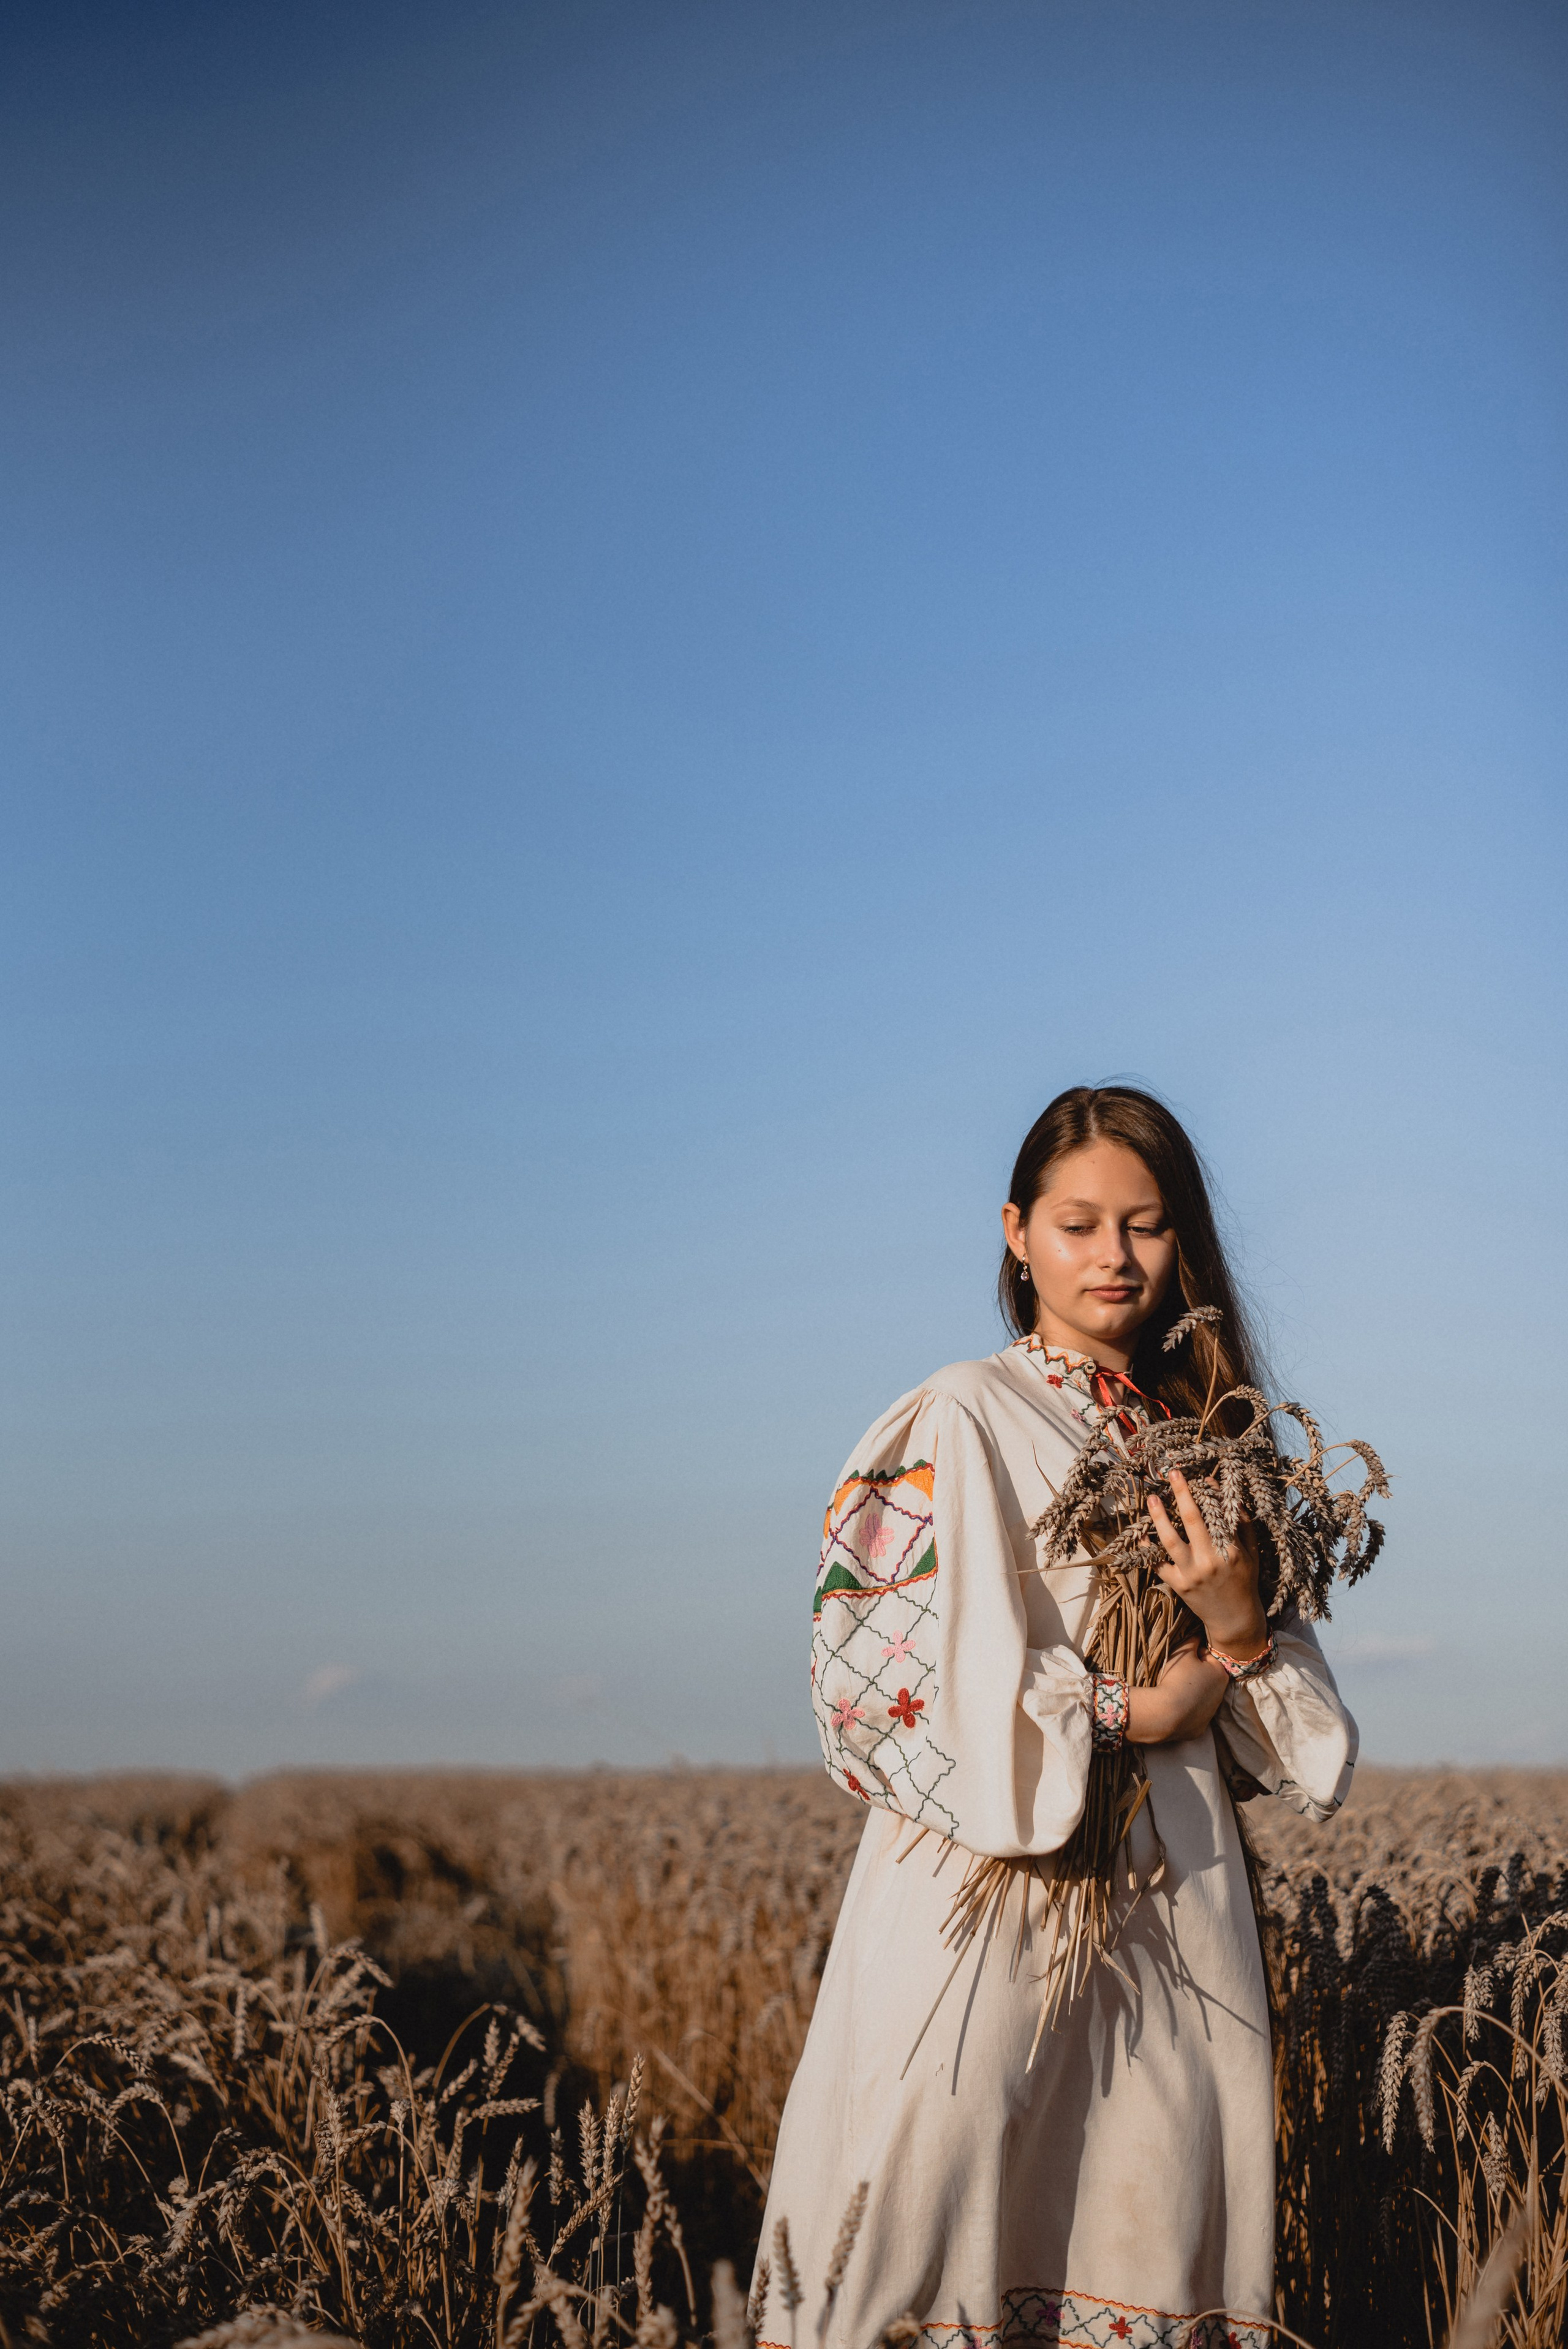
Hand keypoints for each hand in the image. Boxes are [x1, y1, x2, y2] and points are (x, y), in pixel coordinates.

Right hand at [1125, 1639, 1228, 1744]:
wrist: (1167, 1714)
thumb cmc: (1176, 1678)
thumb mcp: (1183, 1653)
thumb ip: (1193, 1640)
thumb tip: (1198, 1634)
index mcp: (1220, 1673)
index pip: (1208, 1656)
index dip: (1194, 1654)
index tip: (1182, 1658)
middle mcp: (1221, 1694)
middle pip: (1207, 1677)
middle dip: (1195, 1673)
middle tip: (1177, 1673)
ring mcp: (1211, 1713)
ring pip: (1202, 1695)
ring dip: (1192, 1691)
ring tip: (1175, 1689)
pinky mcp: (1201, 1727)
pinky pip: (1194, 1713)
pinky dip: (1187, 1708)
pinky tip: (1176, 1705)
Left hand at [1146, 1469, 1268, 1656]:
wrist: (1235, 1619)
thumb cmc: (1244, 1581)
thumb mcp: (1251, 1553)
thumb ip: (1242, 1524)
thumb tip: (1228, 1495)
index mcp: (1231, 1550)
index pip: (1217, 1514)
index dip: (1208, 1493)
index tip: (1200, 1477)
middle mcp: (1209, 1560)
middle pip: (1191, 1519)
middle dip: (1181, 1492)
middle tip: (1172, 1473)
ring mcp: (1191, 1574)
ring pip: (1169, 1539)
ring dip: (1158, 1516)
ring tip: (1152, 1498)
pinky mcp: (1178, 1585)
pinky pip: (1158, 1564)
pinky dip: (1148, 1549)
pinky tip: (1143, 1533)